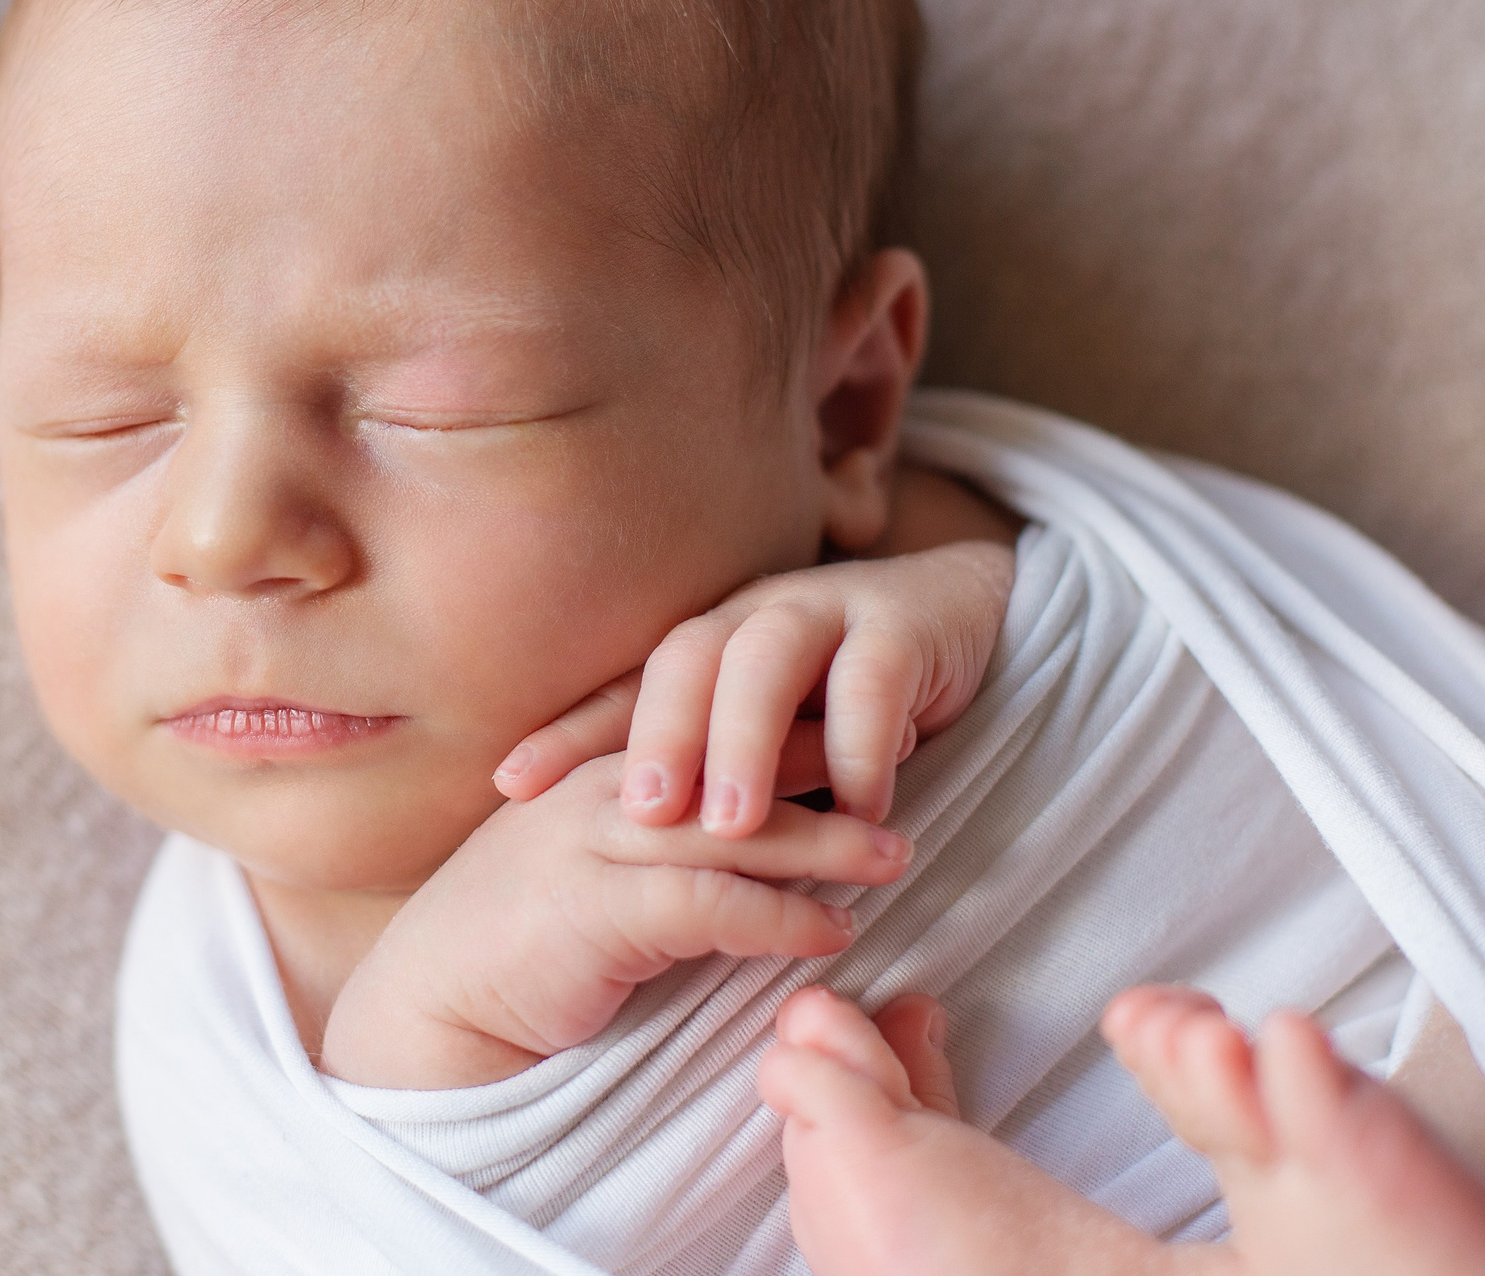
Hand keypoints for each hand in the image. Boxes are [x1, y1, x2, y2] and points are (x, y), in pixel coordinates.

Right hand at [320, 753, 910, 1088]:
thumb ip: (653, 838)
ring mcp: (595, 844)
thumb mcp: (587, 863)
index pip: (710, 720)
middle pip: (737, 760)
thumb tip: (739, 838)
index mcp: (602, 766)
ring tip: (896, 857)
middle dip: (830, 760)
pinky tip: (832, 932)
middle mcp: (602, 789)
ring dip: (825, 842)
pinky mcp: (596, 911)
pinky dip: (780, 918)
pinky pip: (710, 904)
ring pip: (734, 827)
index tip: (868, 721)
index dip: (792, 716)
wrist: (433, 1004)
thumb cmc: (516, 939)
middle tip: (911, 765)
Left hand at [494, 540, 1012, 838]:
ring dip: (743, 742)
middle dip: (655, 736)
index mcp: (708, 647)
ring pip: (765, 658)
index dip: (569, 732)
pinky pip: (874, 678)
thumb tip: (638, 872)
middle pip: (684, 659)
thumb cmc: (854, 706)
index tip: (511, 786)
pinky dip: (863, 744)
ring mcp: (829, 611)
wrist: (973, 617)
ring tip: (730, 826)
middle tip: (640, 816)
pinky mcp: (906, 624)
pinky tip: (862, 808)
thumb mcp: (776, 746)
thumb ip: (719, 790)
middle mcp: (754, 619)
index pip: (627, 687)